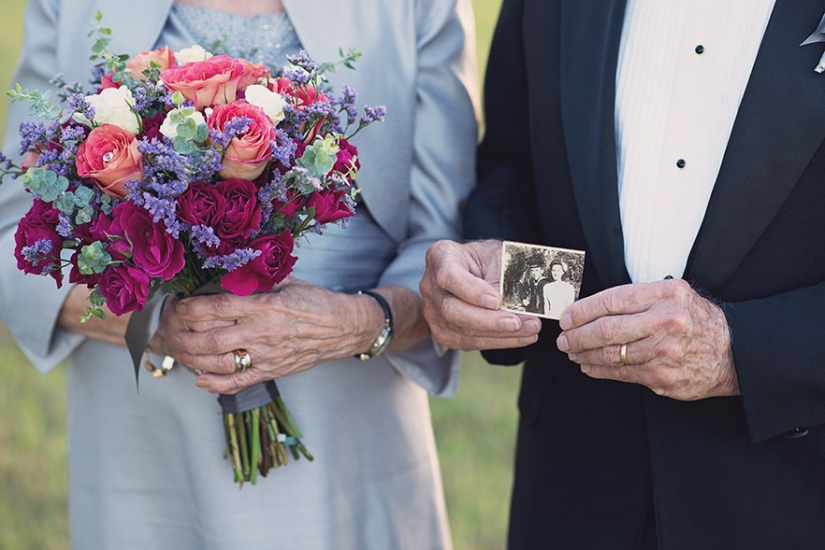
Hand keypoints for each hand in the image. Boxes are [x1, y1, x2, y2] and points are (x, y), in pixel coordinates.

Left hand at [155, 278, 373, 393]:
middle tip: (170, 326)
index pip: (217, 307)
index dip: (191, 307)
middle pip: (211, 338)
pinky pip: (238, 381)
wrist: (344, 328)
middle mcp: (264, 333)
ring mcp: (267, 355)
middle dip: (183, 333)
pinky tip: (199, 378)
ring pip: (219, 362)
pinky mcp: (273, 371)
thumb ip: (256, 279)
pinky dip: (215, 384)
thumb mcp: (287, 281)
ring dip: (192, 357)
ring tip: (178, 348)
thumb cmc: (315, 301)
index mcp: (266, 306)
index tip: (178, 304)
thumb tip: (225, 271)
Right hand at [420, 239, 540, 350]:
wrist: (476, 271)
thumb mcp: (498, 256)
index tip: (498, 300)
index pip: (450, 276)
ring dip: (499, 334)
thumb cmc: (486, 260)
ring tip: (530, 330)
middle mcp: (431, 286)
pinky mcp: (445, 332)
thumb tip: (523, 303)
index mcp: (440, 257)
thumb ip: (505, 276)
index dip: (472, 291)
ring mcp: (434, 312)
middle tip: (517, 323)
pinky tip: (521, 337)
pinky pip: (470, 342)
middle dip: (488, 320)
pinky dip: (498, 341)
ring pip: (462, 330)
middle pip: (452, 310)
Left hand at [556, 279, 739, 400]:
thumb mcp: (675, 295)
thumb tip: (591, 308)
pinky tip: (589, 366)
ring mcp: (665, 352)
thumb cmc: (697, 321)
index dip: (583, 310)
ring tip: (572, 351)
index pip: (613, 300)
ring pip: (610, 354)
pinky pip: (621, 374)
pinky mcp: (662, 376)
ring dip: (584, 354)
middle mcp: (667, 322)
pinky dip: (599, 370)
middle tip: (563, 338)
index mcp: (667, 295)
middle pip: (607, 329)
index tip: (566, 316)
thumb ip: (639, 298)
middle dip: (577, 335)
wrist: (734, 353)